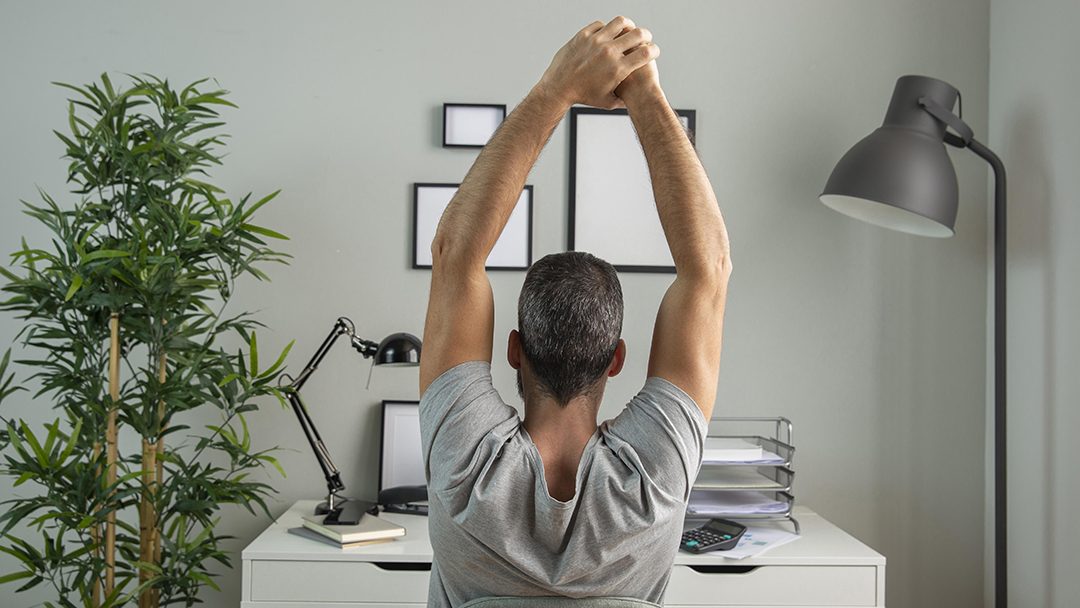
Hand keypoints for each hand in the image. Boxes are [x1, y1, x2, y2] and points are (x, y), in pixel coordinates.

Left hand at [536, 16, 659, 109]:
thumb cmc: (583, 96)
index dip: (655, 50)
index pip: (647, 53)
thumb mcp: (607, 102)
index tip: (654, 51)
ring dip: (629, 25)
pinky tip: (608, 33)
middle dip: (646, 35)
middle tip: (646, 37)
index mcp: (618, 68)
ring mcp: (596, 41)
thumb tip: (635, 98)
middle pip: (638, 34)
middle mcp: (609, 52)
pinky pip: (601, 25)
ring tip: (629, 29)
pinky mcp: (583, 35)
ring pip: (621, 22)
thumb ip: (623, 99)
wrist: (559, 88)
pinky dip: (608, 28)